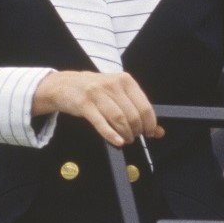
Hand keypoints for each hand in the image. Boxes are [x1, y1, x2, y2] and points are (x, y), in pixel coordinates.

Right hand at [32, 70, 163, 147]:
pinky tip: (117, 141)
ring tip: (126, 140)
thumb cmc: (95, 91)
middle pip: (132, 114)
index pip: (144, 105)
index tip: (150, 133)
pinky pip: (101, 123)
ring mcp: (97, 94)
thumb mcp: (117, 94)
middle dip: (137, 130)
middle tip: (135, 137)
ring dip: (125, 134)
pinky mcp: (84, 105)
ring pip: (119, 119)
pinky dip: (111, 135)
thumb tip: (158, 132)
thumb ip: (137, 110)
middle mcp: (112, 85)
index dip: (150, 123)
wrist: (65, 84)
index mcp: (125, 80)